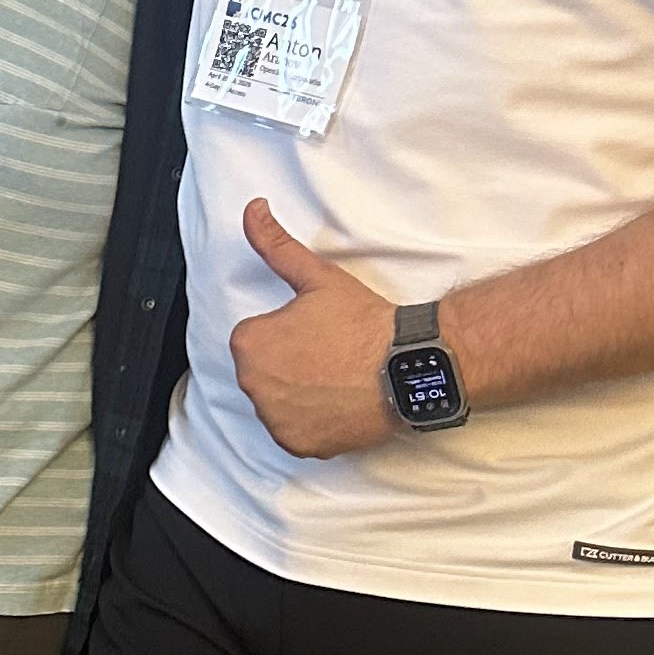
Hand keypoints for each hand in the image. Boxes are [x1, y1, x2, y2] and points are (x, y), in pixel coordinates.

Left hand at [228, 201, 396, 456]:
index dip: (288, 332)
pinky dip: (310, 423)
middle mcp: (251, 384)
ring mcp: (273, 418)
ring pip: (277, 402)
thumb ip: (275, 245)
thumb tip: (252, 210)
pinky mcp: (296, 444)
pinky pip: (293, 433)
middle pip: (263, 372)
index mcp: (248, 342)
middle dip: (289, 363)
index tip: (316, 332)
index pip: (255, 338)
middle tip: (329, 354)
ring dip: (298, 393)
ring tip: (336, 377)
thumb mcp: (316, 277)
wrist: (405, 365)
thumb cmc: (364, 323)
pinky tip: (336, 402)